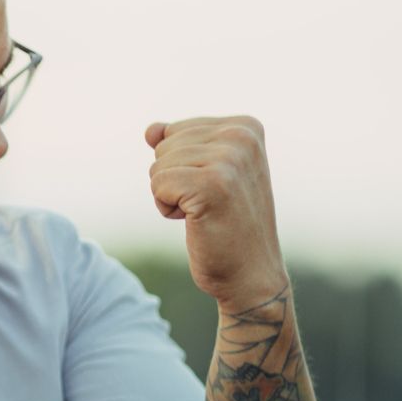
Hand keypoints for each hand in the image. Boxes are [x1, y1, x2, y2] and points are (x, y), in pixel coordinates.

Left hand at [145, 116, 288, 312]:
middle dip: (173, 180)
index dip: (182, 167)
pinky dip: (167, 208)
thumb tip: (150, 130)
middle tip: (209, 204)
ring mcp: (230, 158)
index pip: (174, 131)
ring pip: (157, 166)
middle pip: (164, 146)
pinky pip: (157, 184)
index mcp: (246, 126)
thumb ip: (179, 145)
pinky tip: (197, 221)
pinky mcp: (213, 184)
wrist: (250, 274)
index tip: (215, 189)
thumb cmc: (226, 225)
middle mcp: (242, 136)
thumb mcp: (206, 174)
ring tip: (206, 213)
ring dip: (171, 196)